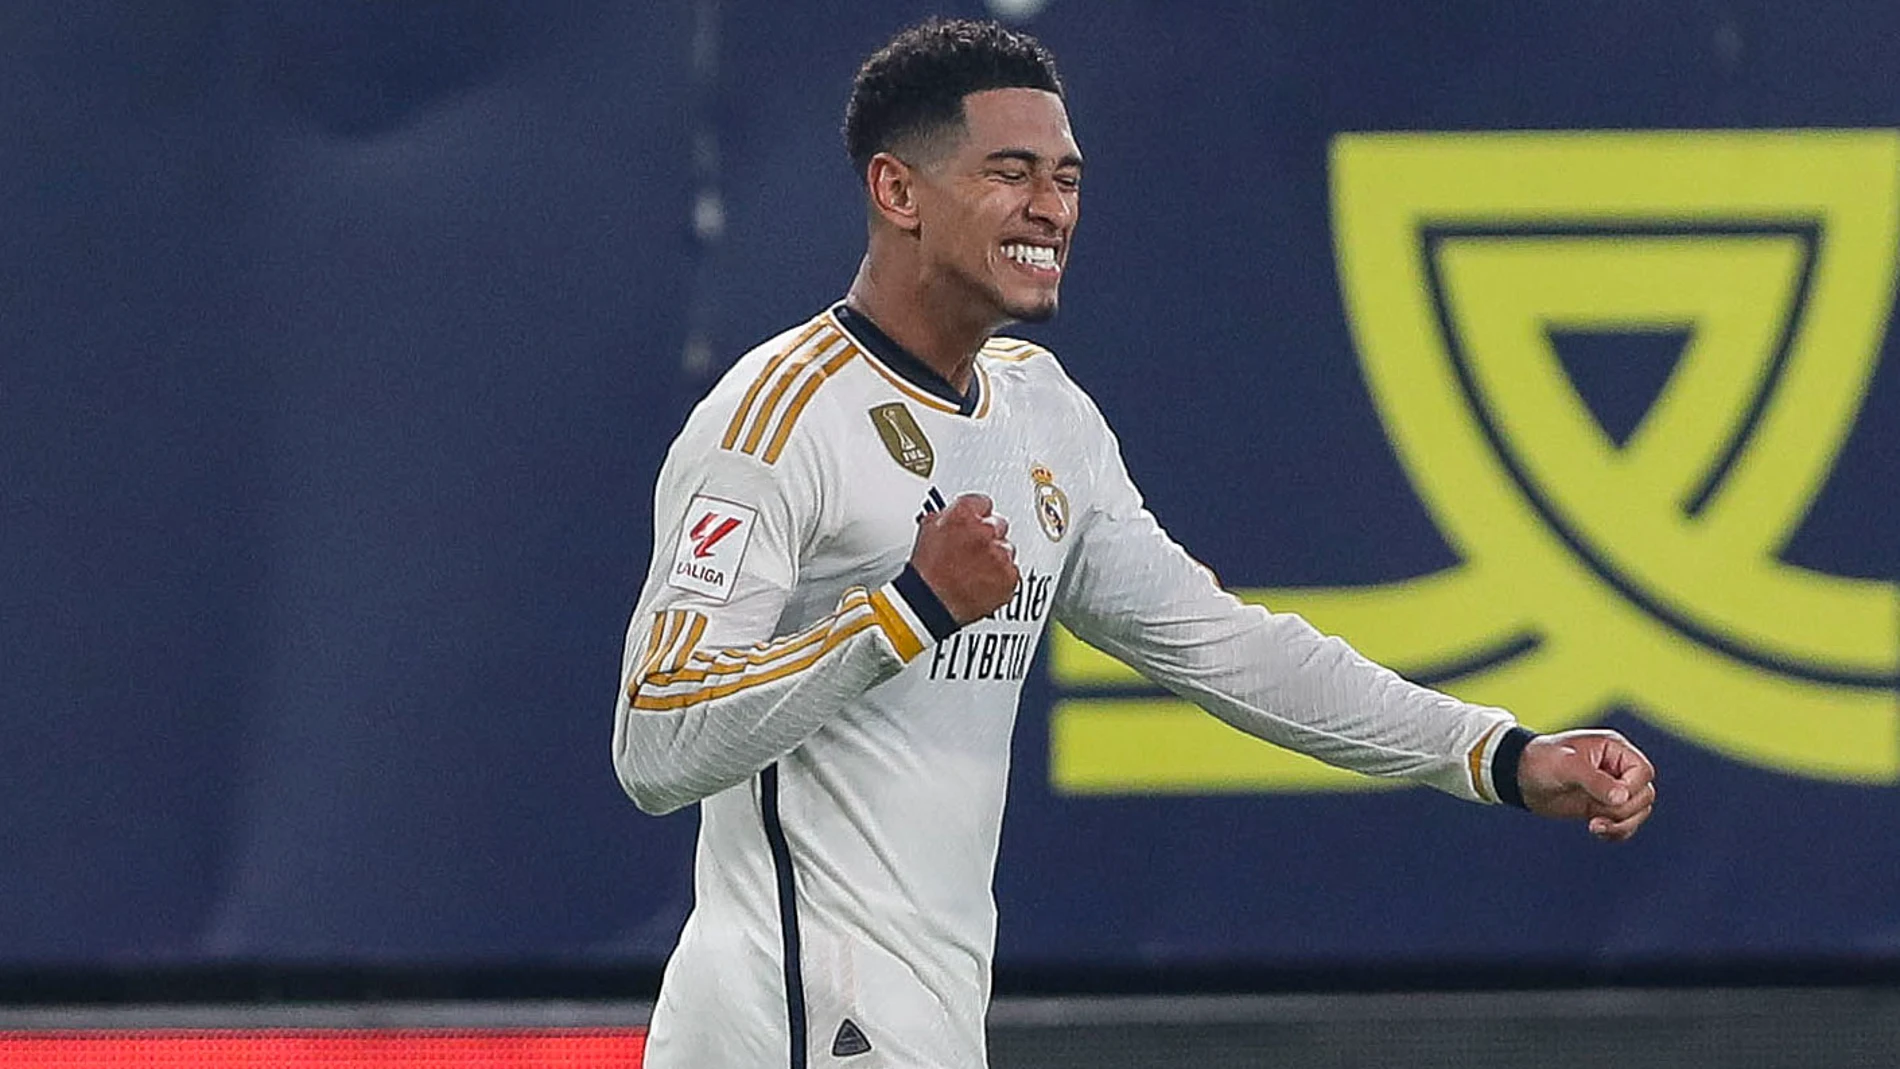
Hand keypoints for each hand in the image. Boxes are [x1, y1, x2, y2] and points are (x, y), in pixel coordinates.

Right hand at [909, 493, 1018, 624]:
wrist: (930, 603)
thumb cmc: (926, 571)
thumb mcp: (928, 530)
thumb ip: (947, 516)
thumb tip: (954, 515)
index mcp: (965, 514)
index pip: (983, 503)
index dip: (978, 515)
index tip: (976, 522)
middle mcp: (986, 531)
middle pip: (998, 525)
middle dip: (988, 537)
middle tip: (972, 552)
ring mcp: (1000, 554)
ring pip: (1006, 550)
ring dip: (995, 558)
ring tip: (975, 571)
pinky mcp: (1009, 577)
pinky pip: (1011, 573)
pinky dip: (1001, 579)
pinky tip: (982, 583)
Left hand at [1515, 729, 1655, 841]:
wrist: (1519, 777)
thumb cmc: (1541, 761)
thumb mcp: (1566, 766)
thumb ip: (1595, 781)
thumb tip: (1621, 799)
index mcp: (1614, 749)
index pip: (1643, 772)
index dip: (1631, 789)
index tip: (1609, 799)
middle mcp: (1617, 768)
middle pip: (1644, 795)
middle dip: (1624, 811)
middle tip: (1596, 817)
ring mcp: (1611, 789)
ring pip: (1637, 812)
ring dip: (1621, 825)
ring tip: (1594, 827)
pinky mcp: (1601, 806)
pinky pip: (1624, 824)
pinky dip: (1616, 832)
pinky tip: (1597, 832)